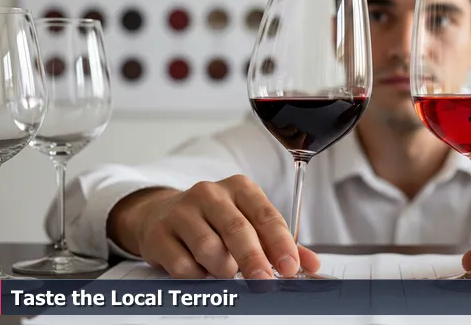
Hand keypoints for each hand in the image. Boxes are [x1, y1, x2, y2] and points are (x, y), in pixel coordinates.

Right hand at [107, 174, 320, 278]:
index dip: (280, 243)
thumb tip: (311, 265)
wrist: (160, 215)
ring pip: (210, 250)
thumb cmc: (214, 221)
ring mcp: (182, 211)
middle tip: (263, 281)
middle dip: (254, 260)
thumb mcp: (248, 222)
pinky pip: (184, 265)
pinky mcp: (159, 234)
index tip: (290, 267)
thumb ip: (279, 244)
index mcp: (240, 188)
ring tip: (223, 269)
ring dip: (222, 269)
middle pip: (238, 230)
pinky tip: (198, 268)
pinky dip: (197, 275)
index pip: (265, 215)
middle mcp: (210, 193)